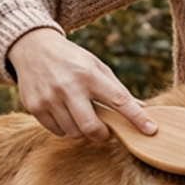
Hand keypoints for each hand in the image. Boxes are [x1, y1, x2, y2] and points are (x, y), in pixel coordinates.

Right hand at [6, 28, 155, 141]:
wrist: (33, 48)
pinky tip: (66, 114)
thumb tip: (142, 109)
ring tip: (82, 116)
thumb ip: (117, 89)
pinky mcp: (34, 107)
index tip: (151, 130)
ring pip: (73, 133)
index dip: (136, 117)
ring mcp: (49, 98)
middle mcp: (68, 86)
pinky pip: (57, 131)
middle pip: (91, 127)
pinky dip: (66, 128)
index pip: (118, 100)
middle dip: (103, 136)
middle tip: (106, 133)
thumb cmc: (72, 59)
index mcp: (89, 74)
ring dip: (83, 131)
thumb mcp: (96, 66)